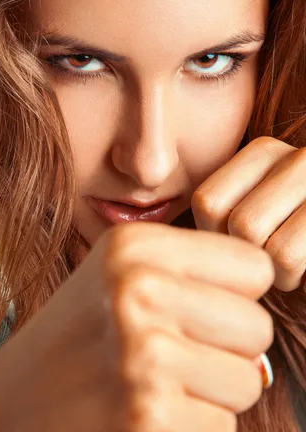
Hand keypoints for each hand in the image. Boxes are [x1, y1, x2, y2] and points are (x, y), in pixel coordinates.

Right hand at [0, 222, 274, 431]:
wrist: (2, 421)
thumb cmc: (74, 347)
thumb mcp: (117, 282)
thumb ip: (194, 280)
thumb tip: (269, 306)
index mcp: (135, 247)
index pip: (254, 267)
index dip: (232, 299)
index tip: (193, 317)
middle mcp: (139, 290)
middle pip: (257, 326)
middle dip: (226, 353)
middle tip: (168, 361)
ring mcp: (142, 355)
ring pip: (249, 381)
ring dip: (210, 396)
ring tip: (151, 389)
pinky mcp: (149, 420)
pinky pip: (224, 428)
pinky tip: (140, 419)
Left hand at [191, 136, 305, 291]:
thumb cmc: (285, 259)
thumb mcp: (245, 226)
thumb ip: (214, 214)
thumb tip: (141, 216)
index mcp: (266, 154)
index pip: (208, 200)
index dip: (215, 239)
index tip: (240, 249)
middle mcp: (298, 156)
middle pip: (231, 218)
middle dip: (245, 257)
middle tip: (268, 263)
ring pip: (254, 234)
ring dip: (268, 270)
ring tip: (287, 266)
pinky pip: (286, 254)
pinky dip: (292, 277)